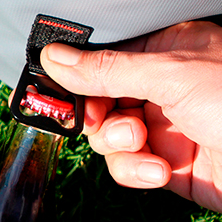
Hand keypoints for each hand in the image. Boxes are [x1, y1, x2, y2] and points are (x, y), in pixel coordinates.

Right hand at [40, 20, 221, 218]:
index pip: (101, 57)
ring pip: (106, 135)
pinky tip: (158, 170)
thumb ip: (107, 69)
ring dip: (116, 144)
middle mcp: (160, 86)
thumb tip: (53, 57)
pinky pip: (127, 166)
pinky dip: (135, 170)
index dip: (73, 74)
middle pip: (96, 98)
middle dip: (95, 114)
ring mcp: (163, 126)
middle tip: (100, 120)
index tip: (50, 89)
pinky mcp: (167, 164)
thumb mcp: (171, 75)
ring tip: (139, 144)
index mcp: (164, 51)